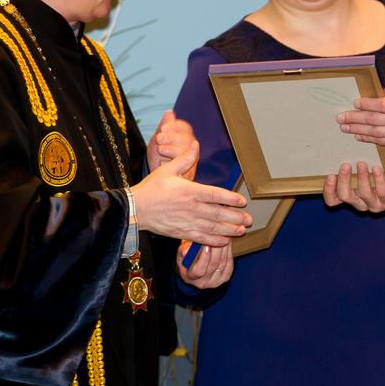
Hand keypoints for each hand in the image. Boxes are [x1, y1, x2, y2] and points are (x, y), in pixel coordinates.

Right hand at [131, 143, 249, 245]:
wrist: (135, 209)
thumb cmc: (151, 188)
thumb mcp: (167, 169)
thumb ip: (184, 158)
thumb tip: (196, 144)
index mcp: (189, 190)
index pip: (215, 195)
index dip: (231, 198)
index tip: (242, 201)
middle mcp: (191, 207)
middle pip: (218, 214)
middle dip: (236, 217)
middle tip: (249, 220)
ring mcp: (187, 222)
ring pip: (213, 227)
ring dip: (229, 230)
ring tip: (242, 230)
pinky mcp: (181, 233)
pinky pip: (201, 238)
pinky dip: (214, 240)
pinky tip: (225, 241)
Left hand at [146, 109, 196, 177]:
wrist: (158, 176)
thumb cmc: (160, 156)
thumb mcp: (159, 139)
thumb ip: (164, 126)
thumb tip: (169, 113)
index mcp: (185, 136)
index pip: (185, 128)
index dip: (174, 127)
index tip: (163, 128)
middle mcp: (191, 147)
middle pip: (187, 139)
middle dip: (171, 137)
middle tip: (159, 138)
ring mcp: (191, 160)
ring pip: (185, 152)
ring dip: (171, 149)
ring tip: (160, 149)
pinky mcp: (189, 173)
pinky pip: (183, 167)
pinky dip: (171, 163)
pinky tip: (163, 162)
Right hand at [177, 239, 233, 287]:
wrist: (196, 266)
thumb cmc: (187, 258)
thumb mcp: (181, 254)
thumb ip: (183, 251)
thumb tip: (186, 250)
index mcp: (190, 278)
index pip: (198, 271)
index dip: (204, 258)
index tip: (207, 245)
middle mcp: (203, 282)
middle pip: (213, 265)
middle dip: (217, 249)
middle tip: (218, 235)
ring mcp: (216, 281)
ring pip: (222, 263)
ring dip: (224, 248)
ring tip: (224, 236)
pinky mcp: (225, 277)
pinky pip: (229, 263)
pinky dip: (229, 252)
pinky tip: (227, 242)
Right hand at [322, 162, 384, 212]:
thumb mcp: (367, 168)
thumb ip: (354, 160)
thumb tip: (345, 134)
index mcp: (352, 195)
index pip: (333, 199)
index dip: (328, 190)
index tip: (329, 174)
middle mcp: (360, 202)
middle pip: (344, 197)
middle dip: (343, 181)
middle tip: (345, 165)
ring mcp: (375, 204)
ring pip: (362, 194)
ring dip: (361, 178)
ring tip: (362, 163)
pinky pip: (381, 192)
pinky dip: (378, 179)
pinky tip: (377, 168)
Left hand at [336, 88, 384, 149]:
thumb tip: (376, 95)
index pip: (380, 104)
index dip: (365, 104)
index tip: (354, 103)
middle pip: (374, 120)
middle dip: (355, 119)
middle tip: (341, 118)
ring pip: (376, 133)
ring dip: (358, 130)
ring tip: (346, 128)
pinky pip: (384, 142)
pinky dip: (370, 139)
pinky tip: (360, 136)